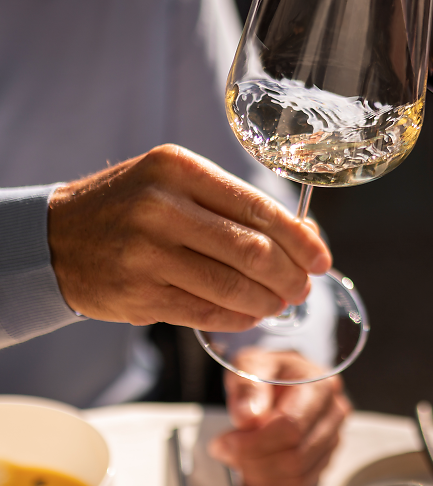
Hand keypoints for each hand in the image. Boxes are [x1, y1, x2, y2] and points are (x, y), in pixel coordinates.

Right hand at [48, 144, 330, 330]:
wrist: (57, 236)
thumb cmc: (127, 205)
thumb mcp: (171, 181)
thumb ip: (227, 203)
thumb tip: (298, 236)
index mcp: (178, 168)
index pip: (258, 207)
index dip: (299, 238)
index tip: (321, 258)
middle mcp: (162, 207)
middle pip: (251, 250)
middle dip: (290, 275)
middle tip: (303, 287)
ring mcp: (148, 254)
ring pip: (232, 286)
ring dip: (268, 301)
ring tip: (280, 303)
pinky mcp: (139, 294)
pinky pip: (205, 311)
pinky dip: (237, 317)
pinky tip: (250, 315)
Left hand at [209, 350, 350, 485]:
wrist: (279, 376)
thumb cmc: (266, 370)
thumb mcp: (249, 364)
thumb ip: (247, 387)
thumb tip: (247, 417)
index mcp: (320, 385)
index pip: (291, 427)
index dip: (254, 441)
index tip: (226, 440)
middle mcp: (333, 413)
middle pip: (295, 456)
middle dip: (252, 459)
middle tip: (223, 449)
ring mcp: (332, 439)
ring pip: (295, 476)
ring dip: (257, 473)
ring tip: (235, 455)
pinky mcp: (323, 460)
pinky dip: (267, 484)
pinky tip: (250, 466)